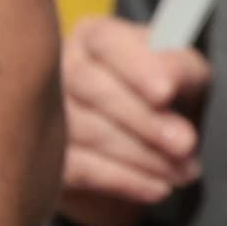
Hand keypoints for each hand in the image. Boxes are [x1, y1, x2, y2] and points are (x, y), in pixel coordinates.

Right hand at [57, 12, 208, 225]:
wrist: (146, 147)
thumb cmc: (164, 98)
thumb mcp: (185, 75)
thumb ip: (180, 69)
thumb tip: (168, 81)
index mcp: (95, 37)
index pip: (108, 42)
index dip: (137, 67)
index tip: (166, 93)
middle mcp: (60, 68)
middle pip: (91, 89)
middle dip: (144, 120)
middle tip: (185, 143)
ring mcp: (42, 112)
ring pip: (83, 132)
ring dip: (140, 156)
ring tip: (182, 170)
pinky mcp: (42, 156)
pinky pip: (76, 169)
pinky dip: (121, 180)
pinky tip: (157, 187)